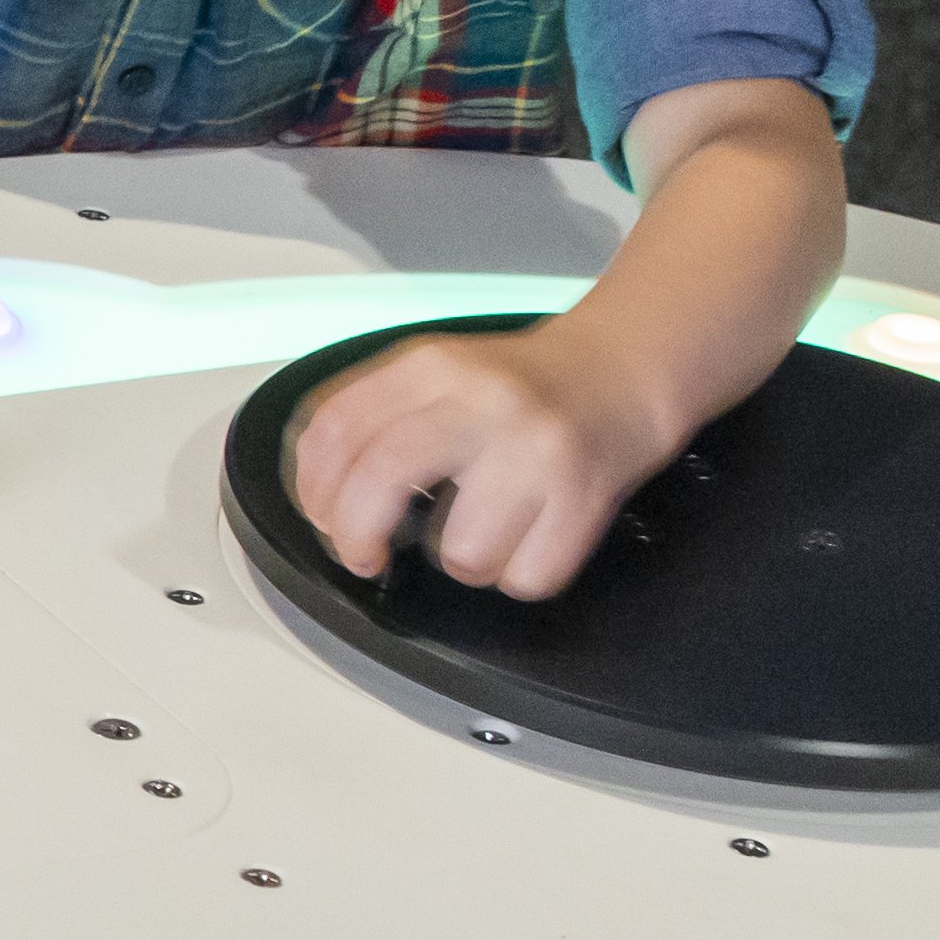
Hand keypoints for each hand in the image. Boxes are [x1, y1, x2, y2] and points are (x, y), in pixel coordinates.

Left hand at [276, 323, 684, 599]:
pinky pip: (526, 574)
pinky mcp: (585, 494)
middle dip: (355, 535)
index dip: (314, 488)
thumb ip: (375, 417)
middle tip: (363, 555)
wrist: (625, 367)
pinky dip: (518, 573)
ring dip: (459, 563)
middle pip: (384, 475)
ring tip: (477, 534)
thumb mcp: (441, 375)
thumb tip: (320, 496)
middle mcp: (484, 400)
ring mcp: (538, 449)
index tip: (322, 517)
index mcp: (434, 365)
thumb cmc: (525, 387)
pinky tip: (527, 537)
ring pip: (461, 549)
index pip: (339, 426)